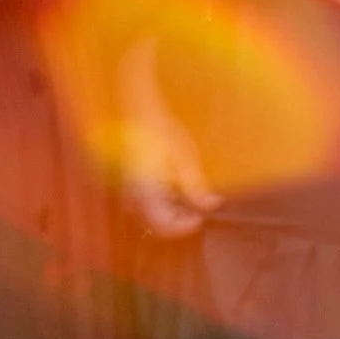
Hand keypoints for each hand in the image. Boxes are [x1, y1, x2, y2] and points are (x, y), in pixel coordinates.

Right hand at [125, 116, 222, 239]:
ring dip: (170, 211)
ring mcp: (128, 191)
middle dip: (179, 219)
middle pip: (156, 224)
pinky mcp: (127, 183)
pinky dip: (160, 201)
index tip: (201, 216)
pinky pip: (144, 202)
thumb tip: (212, 205)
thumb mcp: (184, 158)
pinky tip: (172, 184)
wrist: (137, 111)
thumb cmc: (160, 131)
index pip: (164, 227)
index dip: (185, 226)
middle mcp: (133, 197)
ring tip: (187, 193)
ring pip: (150, 214)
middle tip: (198, 205)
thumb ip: (195, 186)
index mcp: (146, 193)